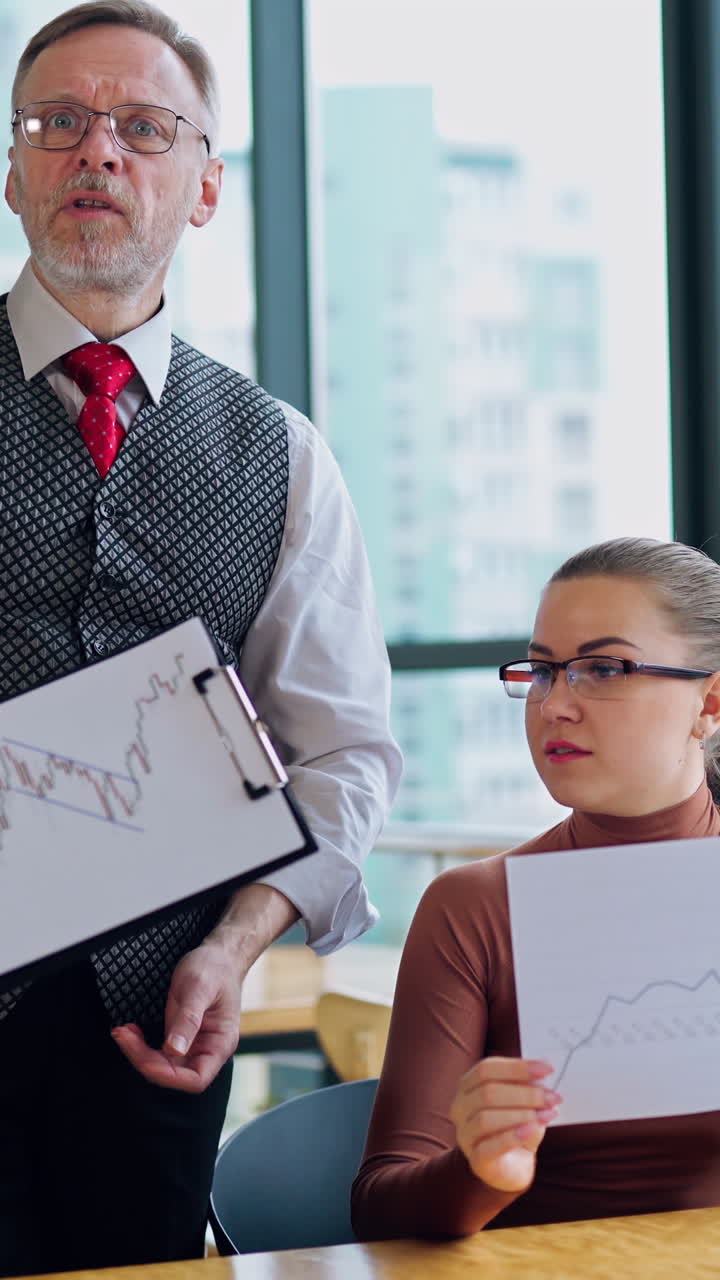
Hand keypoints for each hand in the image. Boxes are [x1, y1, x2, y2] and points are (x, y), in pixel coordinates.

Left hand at [110, 938, 243, 1092]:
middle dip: (145, 1060)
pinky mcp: (181, 1037)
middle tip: (123, 1035)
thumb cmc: (214, 968)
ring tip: (122, 1032)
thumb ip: (188, 1019)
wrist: (219, 956)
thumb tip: (174, 1050)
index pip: (196, 1079)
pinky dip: (142, 1045)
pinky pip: (160, 1051)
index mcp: (220, 1043)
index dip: (169, 1076)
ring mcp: (194, 1044)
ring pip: (163, 1065)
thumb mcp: (199, 987)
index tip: (145, 1058)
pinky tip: (131, 1031)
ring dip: (139, 1053)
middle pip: (175, 1074)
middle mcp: (208, 1050)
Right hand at [450, 1057, 560, 1192]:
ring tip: (548, 1114)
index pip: (486, 1069)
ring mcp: (465, 1135)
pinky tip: (533, 1129)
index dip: (517, 1067)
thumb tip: (541, 1079)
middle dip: (525, 1093)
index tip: (548, 1069)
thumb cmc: (516, 1127)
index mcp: (468, 1086)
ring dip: (522, 1114)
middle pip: (487, 1092)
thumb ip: (528, 1088)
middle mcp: (460, 1108)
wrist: (512, 1166)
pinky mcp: (476, 1161)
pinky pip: (490, 1147)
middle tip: (553, 1097)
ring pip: (486, 1118)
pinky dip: (513, 1136)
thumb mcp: (524, 1102)